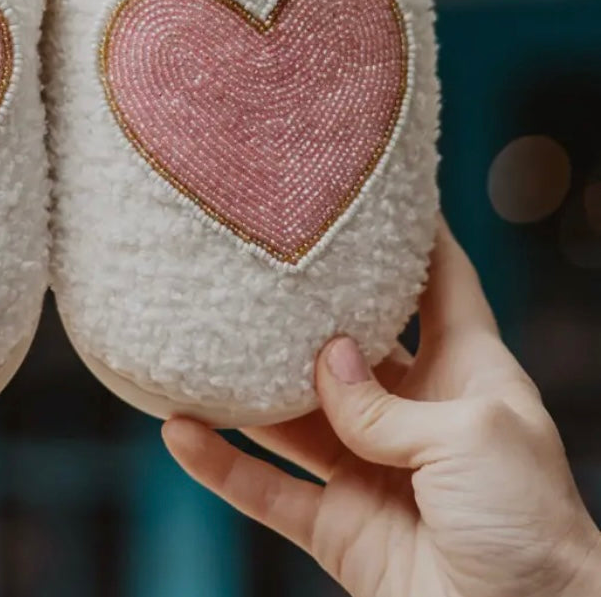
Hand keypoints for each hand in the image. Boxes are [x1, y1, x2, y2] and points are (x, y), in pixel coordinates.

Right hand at [163, 218, 600, 596]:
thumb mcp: (475, 437)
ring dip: (242, 387)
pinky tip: (180, 431)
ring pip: (289, 414)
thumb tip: (323, 361)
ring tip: (192, 342)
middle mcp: (411, 412)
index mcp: (466, 375)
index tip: (371, 188)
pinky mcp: (336, 525)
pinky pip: (265, 489)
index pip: (439, 284)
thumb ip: (388, 400)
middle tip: (250, 260)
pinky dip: (220, 464)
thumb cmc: (534, 527)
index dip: (413, 235)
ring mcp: (367, 468)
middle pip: (343, 344)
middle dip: (301, 308)